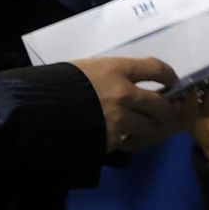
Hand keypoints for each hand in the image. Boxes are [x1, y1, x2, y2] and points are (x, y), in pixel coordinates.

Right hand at [72, 56, 208, 153]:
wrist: (35, 112)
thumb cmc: (59, 84)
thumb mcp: (88, 68)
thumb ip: (114, 73)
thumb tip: (132, 80)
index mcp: (118, 70)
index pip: (156, 69)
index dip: (169, 76)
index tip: (173, 82)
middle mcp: (124, 94)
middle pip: (160, 104)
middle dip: (167, 110)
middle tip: (165, 112)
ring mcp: (119, 119)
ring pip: (149, 127)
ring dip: (149, 128)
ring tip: (144, 127)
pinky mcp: (110, 140)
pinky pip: (128, 141)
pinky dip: (129, 140)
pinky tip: (123, 137)